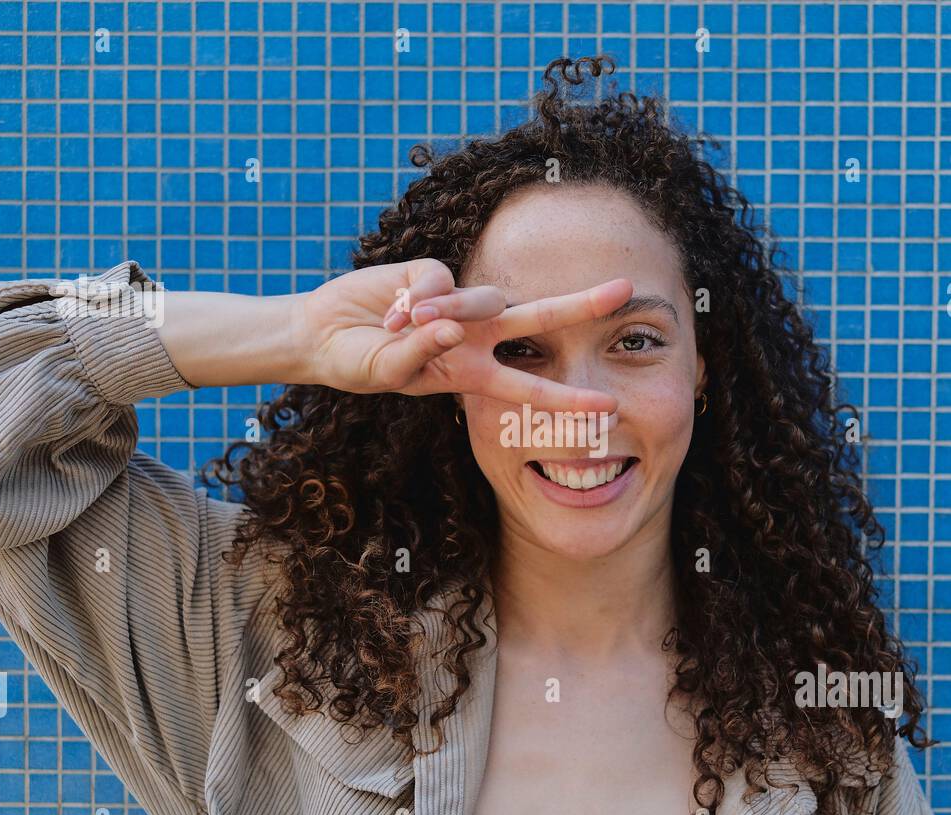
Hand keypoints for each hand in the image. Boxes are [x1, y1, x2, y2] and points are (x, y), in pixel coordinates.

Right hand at [293, 258, 630, 413]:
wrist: (322, 334)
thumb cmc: (359, 364)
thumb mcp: (389, 371)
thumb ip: (420, 352)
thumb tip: (450, 325)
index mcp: (474, 373)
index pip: (532, 385)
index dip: (569, 398)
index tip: (610, 407)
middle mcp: (475, 336)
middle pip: (541, 318)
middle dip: (583, 304)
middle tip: (627, 290)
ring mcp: (457, 302)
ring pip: (480, 299)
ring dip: (441, 315)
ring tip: (397, 326)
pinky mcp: (432, 271)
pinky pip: (439, 281)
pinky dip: (412, 300)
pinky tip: (388, 312)